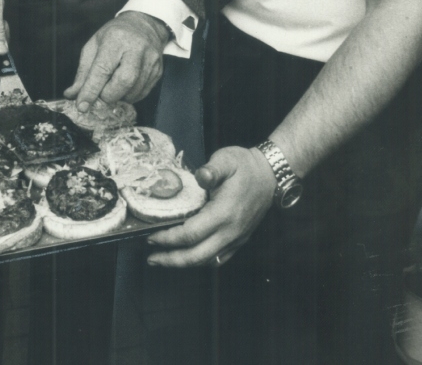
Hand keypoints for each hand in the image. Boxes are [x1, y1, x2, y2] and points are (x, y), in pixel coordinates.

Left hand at [63, 11, 166, 111]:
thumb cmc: (115, 35)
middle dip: (107, 95)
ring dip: (118, 97)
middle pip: (123, 82)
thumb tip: (72, 95)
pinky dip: (129, 96)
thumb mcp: (94, 45)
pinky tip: (124, 88)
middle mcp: (137, 48)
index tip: (82, 105)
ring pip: (134, 91)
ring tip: (112, 88)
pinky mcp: (158, 70)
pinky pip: (143, 93)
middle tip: (100, 94)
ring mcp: (151, 60)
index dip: (91, 90)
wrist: (144, 24)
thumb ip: (83, 72)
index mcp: (116, 39)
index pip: (103, 69)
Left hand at [146, 146, 275, 266]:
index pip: (192, 234)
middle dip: (172, 259)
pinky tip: (188, 258)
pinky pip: (219, 258)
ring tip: (164, 260)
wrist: (270, 175)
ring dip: (184, 264)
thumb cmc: (245, 165)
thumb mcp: (227, 159)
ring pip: (208, 261)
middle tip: (152, 258)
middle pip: (197, 256)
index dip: (170, 238)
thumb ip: (212, 169)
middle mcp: (231, 231)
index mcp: (224, 212)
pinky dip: (201, 262)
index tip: (152, 236)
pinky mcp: (240, 239)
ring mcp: (237, 238)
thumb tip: (200, 176)